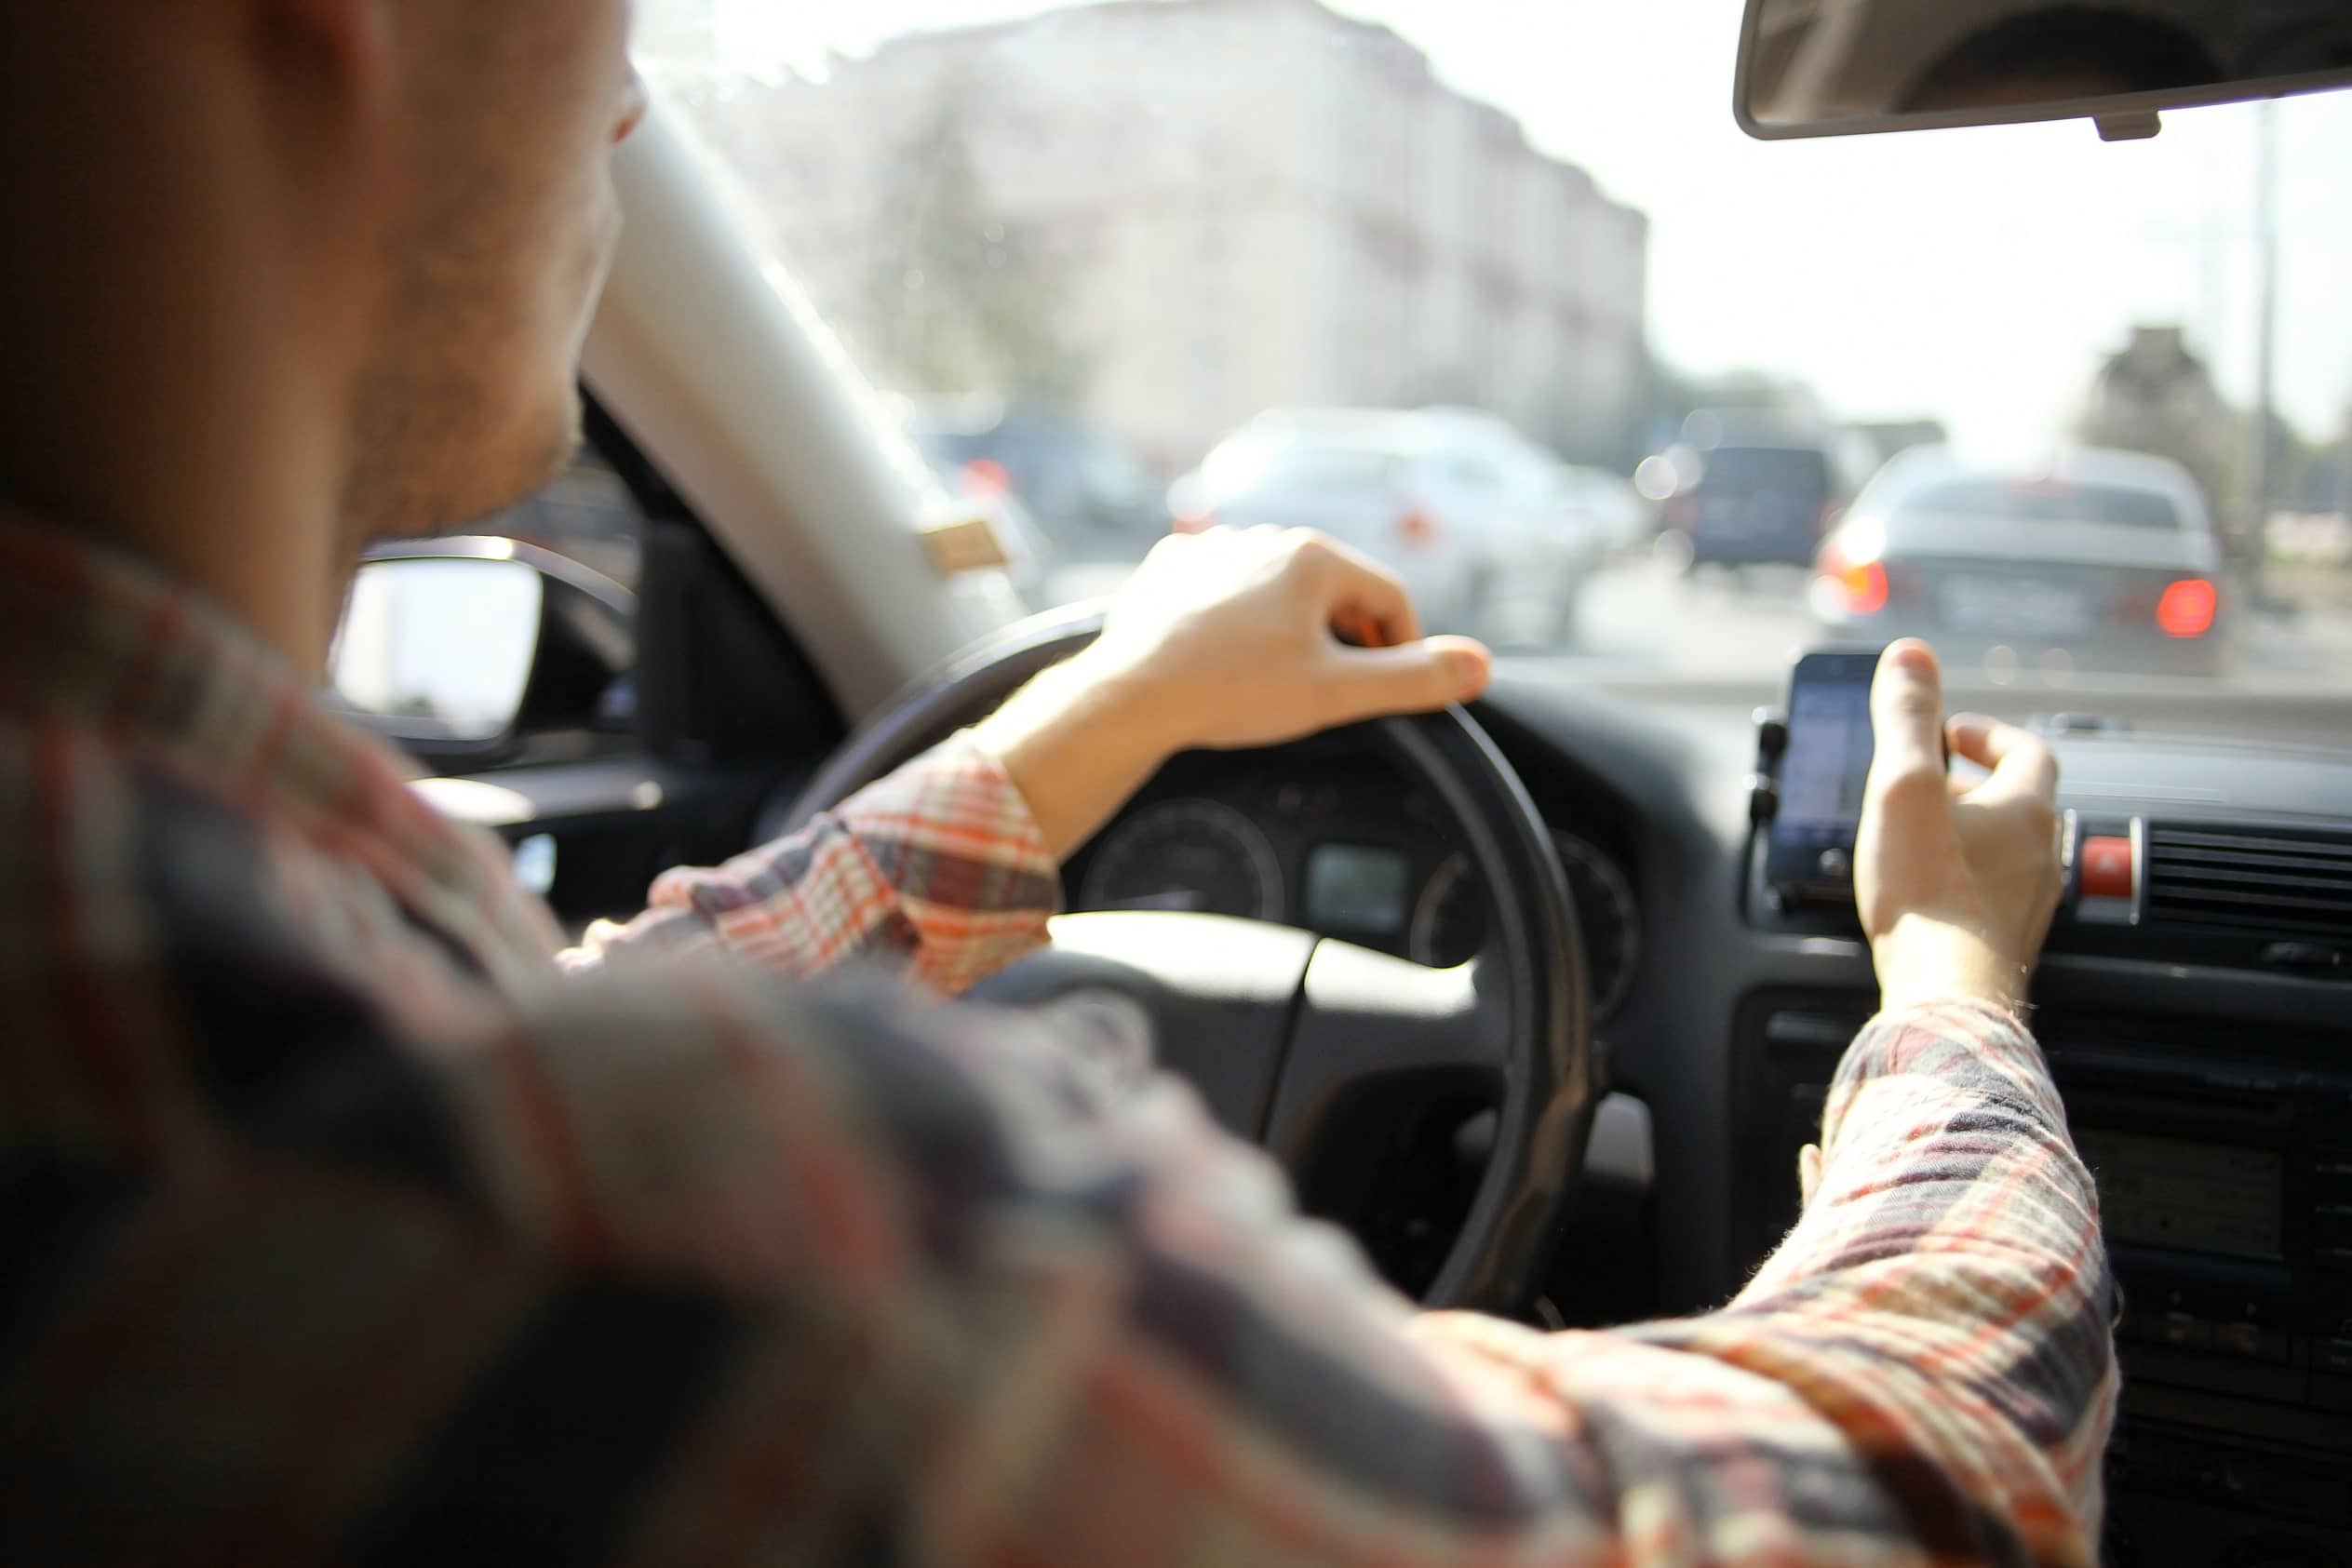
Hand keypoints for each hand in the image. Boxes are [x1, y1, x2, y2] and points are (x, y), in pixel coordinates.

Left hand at [976, 527, 1492, 858]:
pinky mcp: (1171, 571)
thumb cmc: (1234, 690)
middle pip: (1335, 591)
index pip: (1390, 597)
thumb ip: (1413, 679)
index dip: (1403, 648)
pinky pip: (1225, 593)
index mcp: (1314, 556)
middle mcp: (1265, 537)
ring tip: (1275, 681)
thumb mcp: (1337, 693)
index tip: (1392, 689)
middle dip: (1345, 639)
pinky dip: (1237, 622)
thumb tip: (1481, 665)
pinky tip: (1227, 660)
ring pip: (1278, 591)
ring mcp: (1213, 549)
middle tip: (1334, 692)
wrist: (1132, 694)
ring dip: (1292, 629)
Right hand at [1855, 640, 2062, 1014]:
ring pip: (2004, 854)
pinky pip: (1988, 898)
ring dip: (1965, 835)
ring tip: (1914, 834)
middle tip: (1923, 782)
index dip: (1991, 735)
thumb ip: (1908, 718)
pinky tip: (1920, 893)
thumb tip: (1911, 653)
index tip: (1952, 733)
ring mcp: (2024, 906)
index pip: (2028, 752)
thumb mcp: (1906, 786)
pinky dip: (1959, 880)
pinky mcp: (2000, 946)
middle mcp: (2039, 857)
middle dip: (1969, 785)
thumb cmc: (1929, 893)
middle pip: (2016, 805)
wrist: (1944, 994)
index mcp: (2026, 811)